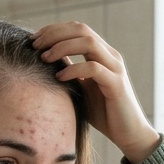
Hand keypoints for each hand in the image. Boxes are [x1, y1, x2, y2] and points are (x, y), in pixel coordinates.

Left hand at [31, 22, 161, 163]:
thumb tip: (46, 60)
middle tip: (34, 45)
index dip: (54, 30)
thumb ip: (70, 72)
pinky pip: (93, 68)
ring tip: (44, 58)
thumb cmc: (104, 113)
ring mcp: (115, 68)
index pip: (77, 29)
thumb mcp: (82, 89)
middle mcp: (110, 56)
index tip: (33, 40)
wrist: (129, 134)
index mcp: (102, 54)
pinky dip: (73, 69)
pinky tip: (59, 77)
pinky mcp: (116, 84)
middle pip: (81, 29)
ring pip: (88, 42)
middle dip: (54, 33)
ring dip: (62, 46)